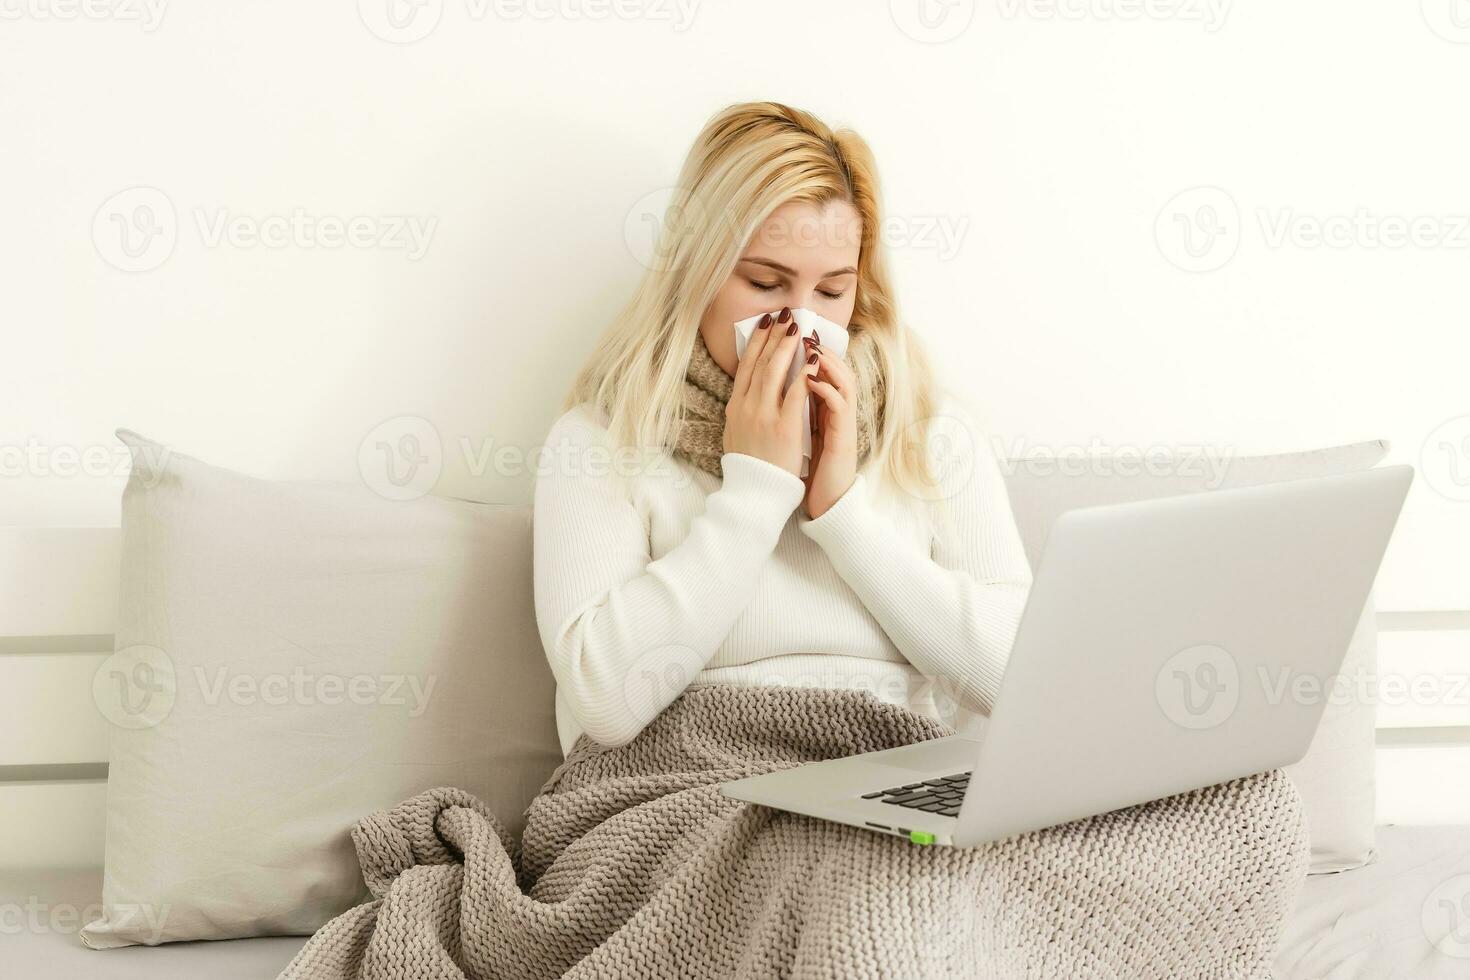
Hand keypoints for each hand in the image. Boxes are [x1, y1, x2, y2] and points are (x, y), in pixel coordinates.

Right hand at [723, 307, 821, 478]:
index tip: (765, 323)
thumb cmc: (751, 467)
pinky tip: (814, 359)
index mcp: (735, 408)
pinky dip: (805, 373)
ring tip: (798, 328)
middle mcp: (746, 407)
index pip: (746, 366)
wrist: (755, 494)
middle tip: (785, 314)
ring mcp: (763, 415)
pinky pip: (796, 393)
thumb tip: (747, 391)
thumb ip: (742, 411)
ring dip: (787, 346)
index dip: (756, 342)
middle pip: (760, 362)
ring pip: (774, 371)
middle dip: (773, 336)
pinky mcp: (783, 426)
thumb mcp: (737, 434)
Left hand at [800, 332, 858, 518]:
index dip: (802, 352)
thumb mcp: (796, 434)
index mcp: (822, 410)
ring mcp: (843, 423)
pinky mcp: (845, 437)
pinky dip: (828, 389)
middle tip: (797, 326)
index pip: (816, 372)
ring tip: (810, 346)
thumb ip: (791, 411)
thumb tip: (770, 391)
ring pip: (843, 381)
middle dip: (814, 346)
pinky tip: (813, 379)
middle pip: (832, 369)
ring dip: (826, 361)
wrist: (825, 502)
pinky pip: (840, 406)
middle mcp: (836, 412)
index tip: (783, 332)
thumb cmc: (808, 470)